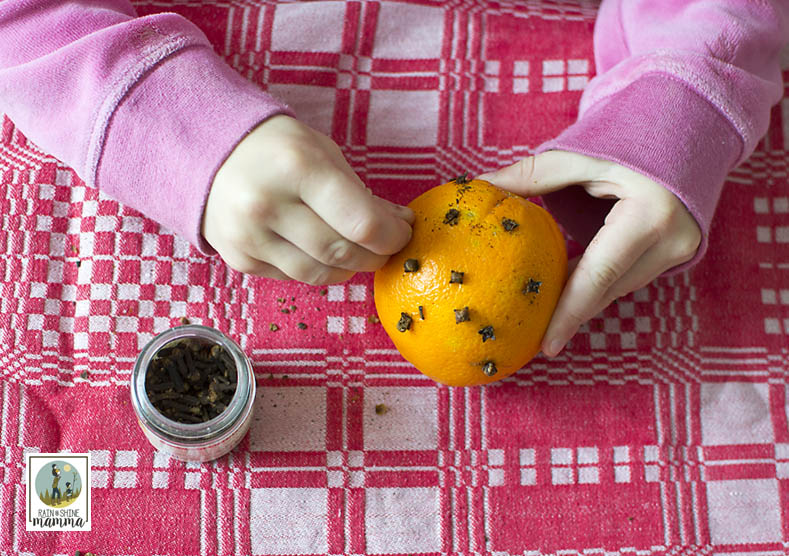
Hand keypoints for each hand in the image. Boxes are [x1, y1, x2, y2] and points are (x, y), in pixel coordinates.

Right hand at [202, 115, 413, 283]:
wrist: (208, 153)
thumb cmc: (277, 150)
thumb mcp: (323, 154)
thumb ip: (361, 193)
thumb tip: (400, 226)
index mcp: (297, 167)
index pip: (362, 223)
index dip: (392, 237)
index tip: (402, 234)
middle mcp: (267, 203)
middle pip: (342, 253)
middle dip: (374, 255)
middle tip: (385, 247)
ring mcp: (249, 236)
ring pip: (319, 275)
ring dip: (348, 269)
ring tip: (356, 251)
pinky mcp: (239, 259)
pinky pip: (293, 278)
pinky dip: (316, 269)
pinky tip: (319, 250)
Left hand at [478, 150, 701, 356]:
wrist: (686, 122)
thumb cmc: (631, 130)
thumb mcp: (579, 152)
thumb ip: (531, 175)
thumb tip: (482, 188)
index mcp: (650, 214)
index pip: (599, 275)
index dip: (569, 314)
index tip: (546, 346)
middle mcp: (672, 240)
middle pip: (609, 289)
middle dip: (571, 313)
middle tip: (535, 338)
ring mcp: (681, 248)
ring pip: (619, 286)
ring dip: (584, 297)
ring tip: (546, 315)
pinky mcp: (678, 250)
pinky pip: (628, 274)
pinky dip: (599, 281)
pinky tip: (570, 288)